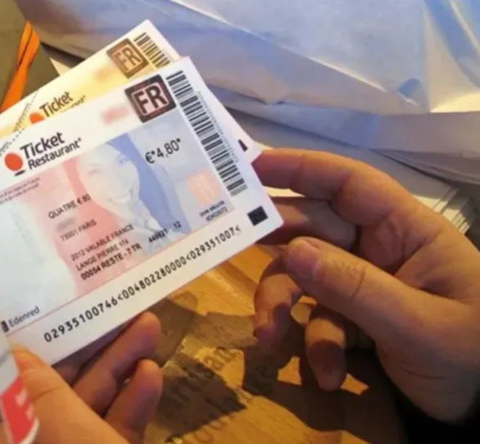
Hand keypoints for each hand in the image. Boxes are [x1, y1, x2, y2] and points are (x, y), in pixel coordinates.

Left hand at [0, 313, 162, 443]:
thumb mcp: (56, 424)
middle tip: (112, 304)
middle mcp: (34, 437)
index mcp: (9, 431)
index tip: (49, 304)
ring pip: (92, 400)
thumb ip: (36, 387)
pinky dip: (133, 401)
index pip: (10, 380)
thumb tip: (12, 351)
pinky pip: (115, 425)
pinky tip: (152, 372)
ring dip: (119, 363)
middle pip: (58, 384)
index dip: (30, 341)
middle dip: (89, 344)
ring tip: (148, 323)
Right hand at [253, 149, 479, 422]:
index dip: (302, 169)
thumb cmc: (474, 355)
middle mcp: (380, 250)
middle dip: (276, 248)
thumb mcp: (419, 324)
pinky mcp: (355, 321)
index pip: (350, 185)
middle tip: (229, 249)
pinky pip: (318, 322)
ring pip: (305, 280)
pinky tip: (330, 377)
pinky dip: (316, 349)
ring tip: (269, 337)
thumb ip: (355, 288)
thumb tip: (291, 250)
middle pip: (313, 230)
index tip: (251, 167)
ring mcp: (365, 286)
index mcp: (407, 231)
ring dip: (282, 307)